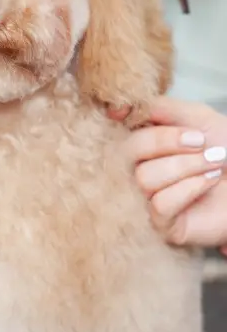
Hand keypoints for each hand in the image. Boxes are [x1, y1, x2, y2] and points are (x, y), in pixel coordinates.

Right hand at [121, 96, 226, 250]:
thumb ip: (156, 107)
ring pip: (144, 178)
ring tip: (212, 164)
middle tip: (199, 142)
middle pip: (126, 152)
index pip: (117, 129)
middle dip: (166, 142)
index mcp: (139, 144)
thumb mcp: (194, 117)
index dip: (132, 118)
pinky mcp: (160, 224)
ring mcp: (145, 199)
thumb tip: (116, 109)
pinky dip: (190, 188)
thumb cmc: (225, 149)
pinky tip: (209, 182)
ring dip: (185, 167)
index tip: (157, 118)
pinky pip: (160, 203)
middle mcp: (134, 170)